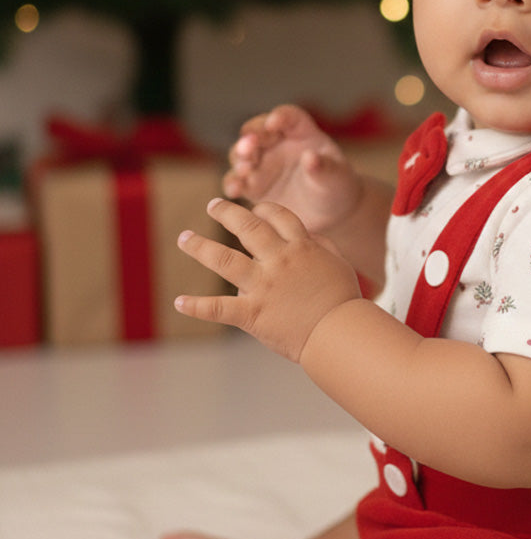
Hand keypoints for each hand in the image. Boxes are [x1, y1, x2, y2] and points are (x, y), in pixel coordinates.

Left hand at [174, 198, 360, 363]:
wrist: (339, 332)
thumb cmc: (343, 300)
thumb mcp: (339, 264)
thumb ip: (322, 245)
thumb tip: (309, 234)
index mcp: (301, 247)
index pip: (278, 216)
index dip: (264, 208)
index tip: (254, 207)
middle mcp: (278, 261)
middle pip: (247, 227)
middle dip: (226, 212)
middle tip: (213, 205)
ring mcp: (262, 286)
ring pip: (223, 259)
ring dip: (200, 246)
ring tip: (184, 238)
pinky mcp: (252, 313)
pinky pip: (218, 308)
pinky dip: (197, 306)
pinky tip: (179, 302)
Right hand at [223, 104, 361, 234]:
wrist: (329, 213)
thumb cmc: (336, 187)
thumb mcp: (336, 177)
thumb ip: (325, 167)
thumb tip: (311, 158)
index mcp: (301, 132)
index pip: (288, 117)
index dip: (279, 117)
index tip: (274, 124)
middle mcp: (276, 143)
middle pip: (258, 132)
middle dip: (251, 137)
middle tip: (248, 146)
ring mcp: (262, 164)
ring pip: (242, 155)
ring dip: (239, 159)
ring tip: (244, 169)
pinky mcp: (253, 186)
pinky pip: (237, 181)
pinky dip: (233, 184)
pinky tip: (234, 190)